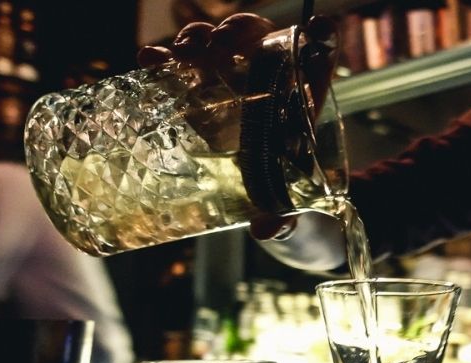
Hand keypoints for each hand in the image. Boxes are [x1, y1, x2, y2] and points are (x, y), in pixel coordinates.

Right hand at [138, 14, 337, 240]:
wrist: (264, 213)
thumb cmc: (290, 205)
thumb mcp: (291, 212)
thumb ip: (284, 219)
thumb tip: (268, 228)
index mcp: (303, 103)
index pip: (318, 57)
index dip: (321, 36)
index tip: (318, 26)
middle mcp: (268, 86)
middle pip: (260, 39)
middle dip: (240, 31)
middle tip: (219, 45)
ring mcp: (232, 87)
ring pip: (219, 45)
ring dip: (200, 37)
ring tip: (183, 52)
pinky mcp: (200, 98)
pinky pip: (183, 68)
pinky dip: (164, 58)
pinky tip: (149, 60)